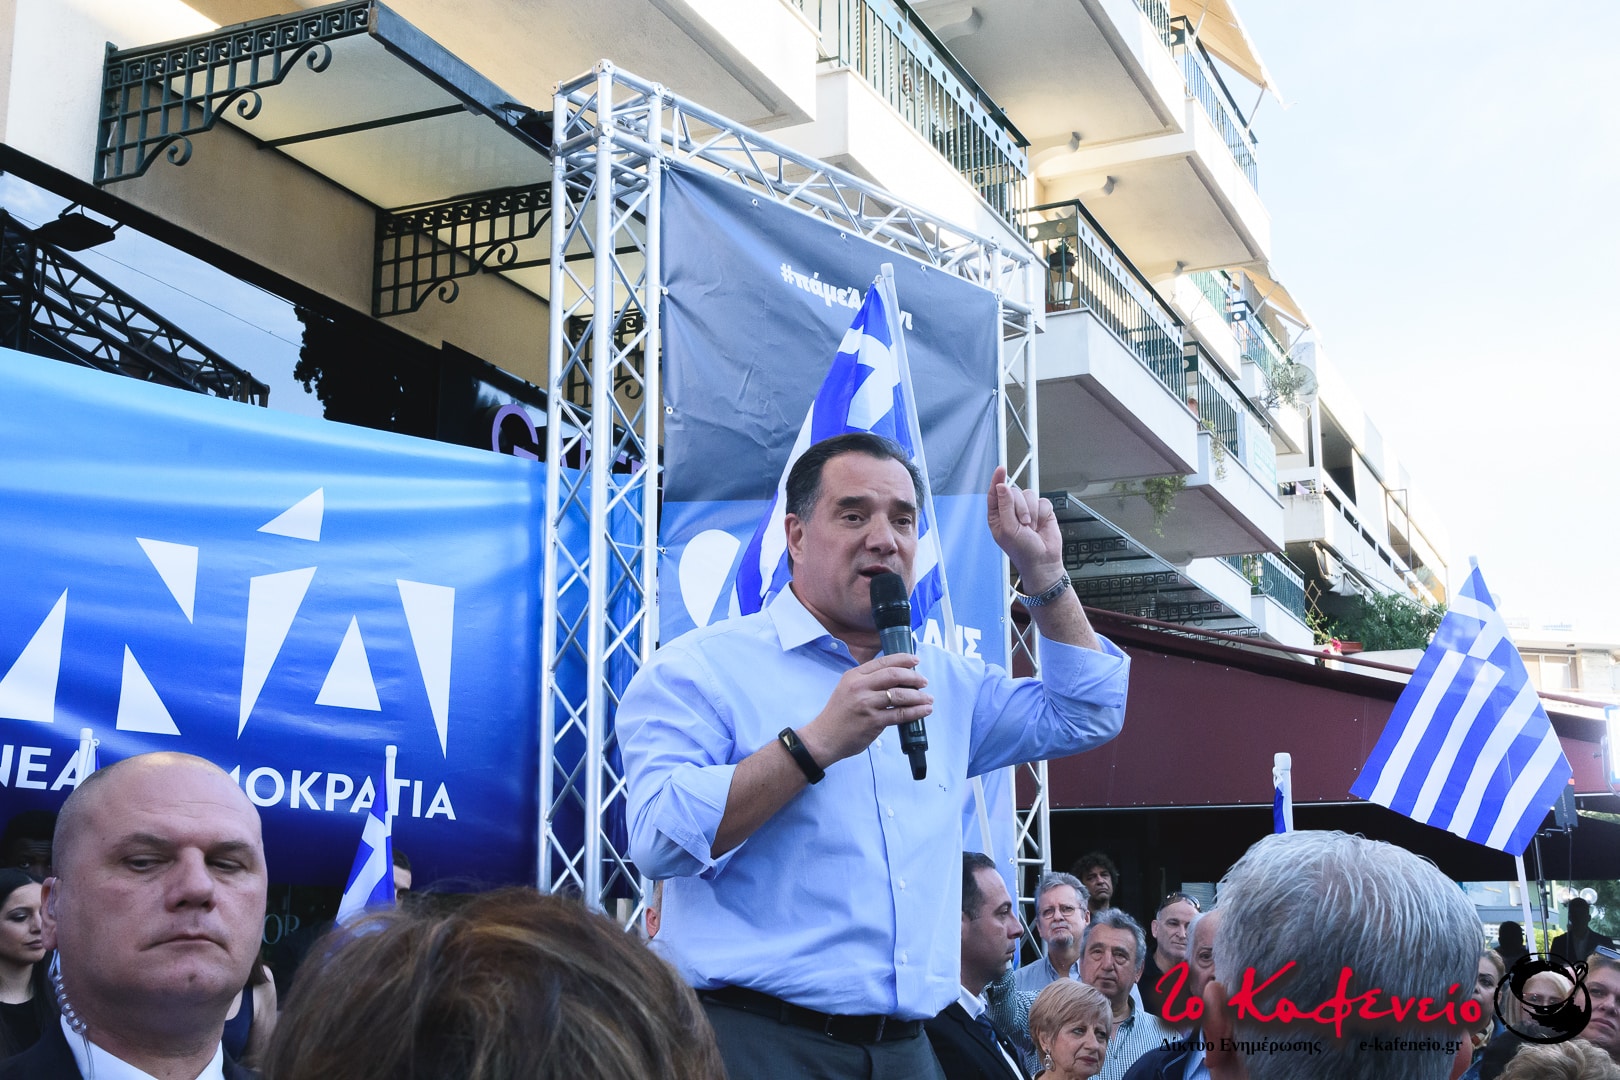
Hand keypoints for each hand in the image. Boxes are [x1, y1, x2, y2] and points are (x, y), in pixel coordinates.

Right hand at [799, 654, 932, 765]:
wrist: (824, 738)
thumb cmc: (838, 715)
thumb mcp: (847, 689)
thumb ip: (867, 681)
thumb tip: (896, 677)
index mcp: (854, 676)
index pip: (883, 662)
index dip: (903, 659)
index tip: (916, 661)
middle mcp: (860, 686)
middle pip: (894, 675)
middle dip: (913, 677)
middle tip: (924, 682)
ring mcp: (866, 704)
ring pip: (900, 694)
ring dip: (918, 696)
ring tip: (928, 699)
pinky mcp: (873, 721)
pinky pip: (900, 714)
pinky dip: (916, 712)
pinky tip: (924, 711)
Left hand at [987, 465, 1064, 587]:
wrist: (1042, 560)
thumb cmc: (1022, 550)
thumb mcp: (1008, 529)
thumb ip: (1005, 506)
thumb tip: (1002, 486)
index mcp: (998, 515)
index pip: (995, 493)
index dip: (998, 480)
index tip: (1001, 469)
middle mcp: (1011, 510)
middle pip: (1014, 491)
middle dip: (1020, 507)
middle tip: (1023, 523)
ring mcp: (1028, 510)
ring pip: (1029, 495)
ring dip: (1031, 512)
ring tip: (1031, 527)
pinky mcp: (1042, 511)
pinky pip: (1043, 501)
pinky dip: (1042, 513)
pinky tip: (1040, 525)